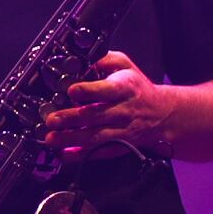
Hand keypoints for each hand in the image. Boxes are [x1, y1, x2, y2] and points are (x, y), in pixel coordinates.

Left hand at [41, 50, 174, 160]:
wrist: (160, 113)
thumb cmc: (137, 87)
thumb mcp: (125, 65)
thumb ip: (105, 59)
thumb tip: (85, 59)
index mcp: (125, 88)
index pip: (107, 90)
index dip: (89, 90)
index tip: (72, 90)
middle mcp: (123, 111)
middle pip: (95, 116)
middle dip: (71, 119)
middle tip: (52, 120)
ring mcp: (121, 130)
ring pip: (95, 137)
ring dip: (72, 139)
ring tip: (52, 139)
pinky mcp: (119, 145)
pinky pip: (99, 151)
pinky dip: (81, 154)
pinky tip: (65, 154)